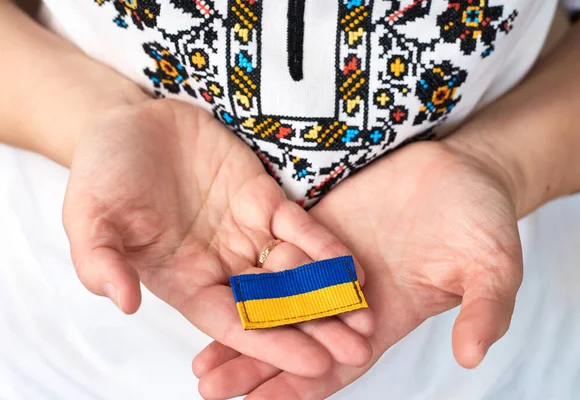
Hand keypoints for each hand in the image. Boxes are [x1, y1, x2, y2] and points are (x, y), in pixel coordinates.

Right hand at [62, 99, 374, 377]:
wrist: (130, 120)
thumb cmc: (103, 171)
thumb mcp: (90, 216)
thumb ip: (102, 260)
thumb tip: (124, 303)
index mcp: (183, 279)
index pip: (232, 322)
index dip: (271, 344)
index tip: (313, 364)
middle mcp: (220, 263)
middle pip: (273, 305)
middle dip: (314, 328)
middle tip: (357, 349)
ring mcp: (244, 231)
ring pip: (293, 271)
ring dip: (328, 293)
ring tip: (366, 315)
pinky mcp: (262, 197)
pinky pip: (298, 226)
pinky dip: (323, 245)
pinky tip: (350, 266)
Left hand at [194, 139, 522, 398]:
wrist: (463, 167)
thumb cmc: (482, 218)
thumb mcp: (490, 265)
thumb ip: (482, 308)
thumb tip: (473, 357)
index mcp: (385, 316)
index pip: (337, 362)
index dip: (302, 386)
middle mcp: (349, 296)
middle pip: (295, 337)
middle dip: (255, 364)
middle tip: (210, 386)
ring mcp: (329, 261)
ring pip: (277, 299)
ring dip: (241, 323)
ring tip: (199, 355)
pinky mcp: (317, 225)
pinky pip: (277, 250)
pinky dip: (250, 270)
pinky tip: (216, 283)